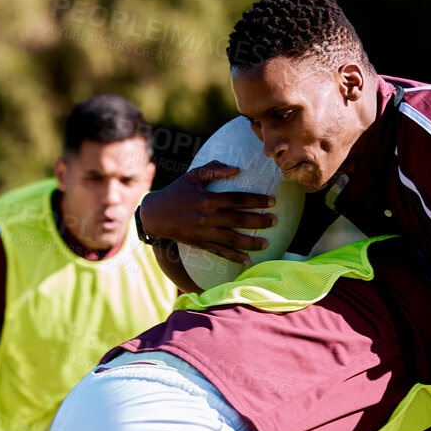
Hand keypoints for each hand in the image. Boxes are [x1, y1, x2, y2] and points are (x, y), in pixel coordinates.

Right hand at [138, 162, 276, 261]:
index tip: (272, 201)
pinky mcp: (199, 244)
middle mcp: (206, 217)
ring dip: (250, 242)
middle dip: (259, 221)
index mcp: (207, 199)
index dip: (256, 200)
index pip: (237, 199)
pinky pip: (219, 252)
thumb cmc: (176, 192)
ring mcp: (203, 232)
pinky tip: (247, 261)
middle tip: (275, 221)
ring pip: (231, 239)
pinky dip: (233, 257)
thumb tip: (236, 169)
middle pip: (238, 220)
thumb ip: (214, 170)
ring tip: (266, 243)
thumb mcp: (192, 175)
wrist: (154, 215)